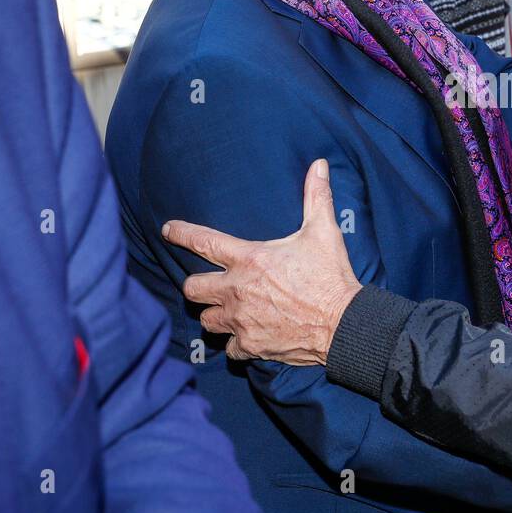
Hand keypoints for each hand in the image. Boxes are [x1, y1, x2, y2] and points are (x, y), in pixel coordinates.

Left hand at [163, 159, 361, 365]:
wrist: (344, 324)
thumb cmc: (331, 276)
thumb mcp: (324, 232)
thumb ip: (317, 197)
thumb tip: (319, 164)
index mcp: (250, 259)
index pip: (203, 242)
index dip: (181, 234)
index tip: (167, 230)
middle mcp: (237, 290)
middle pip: (192, 288)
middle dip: (196, 285)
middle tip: (208, 284)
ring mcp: (241, 321)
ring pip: (206, 320)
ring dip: (214, 314)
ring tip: (226, 311)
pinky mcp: (251, 345)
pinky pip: (230, 348)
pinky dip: (236, 343)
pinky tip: (247, 337)